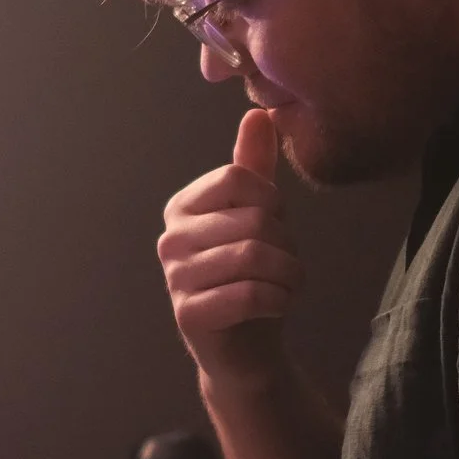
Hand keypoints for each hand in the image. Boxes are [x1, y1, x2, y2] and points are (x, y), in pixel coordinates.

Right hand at [157, 109, 302, 393]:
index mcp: (183, 206)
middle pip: (254, 220)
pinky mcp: (189, 314)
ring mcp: (175, 277)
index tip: (275, 228)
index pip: (239, 179)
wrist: (246, 345)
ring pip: (255, 257)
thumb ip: (255, 167)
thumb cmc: (252, 275)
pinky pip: (248, 295)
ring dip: (288, 275)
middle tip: (284, 265)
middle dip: (286, 245)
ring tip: (286, 286)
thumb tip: (258, 113)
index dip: (274, 203)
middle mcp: (170, 238)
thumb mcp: (257, 216)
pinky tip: (276, 306)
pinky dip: (277, 301)